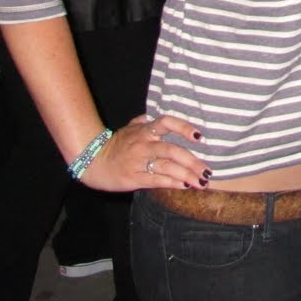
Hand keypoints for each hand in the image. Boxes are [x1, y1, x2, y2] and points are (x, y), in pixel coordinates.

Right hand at [81, 113, 209, 192]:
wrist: (93, 162)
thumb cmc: (116, 145)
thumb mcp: (128, 128)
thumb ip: (143, 121)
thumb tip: (153, 115)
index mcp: (144, 130)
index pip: (166, 123)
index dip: (183, 128)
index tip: (199, 136)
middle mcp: (143, 145)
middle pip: (172, 151)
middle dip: (192, 162)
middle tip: (208, 170)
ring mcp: (138, 162)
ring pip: (166, 167)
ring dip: (186, 175)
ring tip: (201, 182)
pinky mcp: (134, 178)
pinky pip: (156, 180)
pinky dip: (172, 183)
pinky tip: (185, 185)